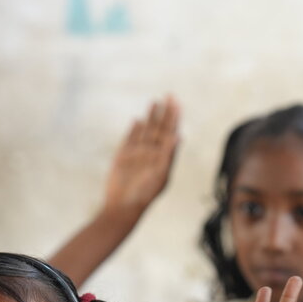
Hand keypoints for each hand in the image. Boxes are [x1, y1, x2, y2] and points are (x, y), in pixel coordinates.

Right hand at [102, 96, 179, 219]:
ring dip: (150, 117)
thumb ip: (168, 154)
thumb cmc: (144, 194)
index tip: (177, 102)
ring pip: (146, 131)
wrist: (123, 207)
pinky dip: (134, 130)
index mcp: (164, 157)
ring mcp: (138, 154)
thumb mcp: (160, 174)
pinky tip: (137, 120)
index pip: (171, 132)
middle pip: (160, 128)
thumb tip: (179, 136)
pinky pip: (130, 139)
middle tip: (169, 95)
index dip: (175, 117)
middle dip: (165, 112)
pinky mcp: (123, 156)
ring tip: (154, 101)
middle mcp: (152, 154)